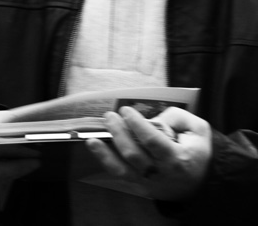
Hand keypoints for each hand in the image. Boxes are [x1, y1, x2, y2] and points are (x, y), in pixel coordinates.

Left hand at [87, 106, 211, 200]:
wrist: (204, 182)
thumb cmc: (198, 151)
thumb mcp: (197, 128)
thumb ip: (175, 117)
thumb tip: (150, 119)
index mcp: (178, 158)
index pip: (152, 140)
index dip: (136, 124)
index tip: (126, 110)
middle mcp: (162, 173)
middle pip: (133, 153)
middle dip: (118, 132)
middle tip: (110, 116)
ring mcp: (150, 183)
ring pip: (122, 169)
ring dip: (105, 151)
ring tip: (94, 136)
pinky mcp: (141, 187)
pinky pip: (119, 175)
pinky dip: (105, 160)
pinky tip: (94, 146)